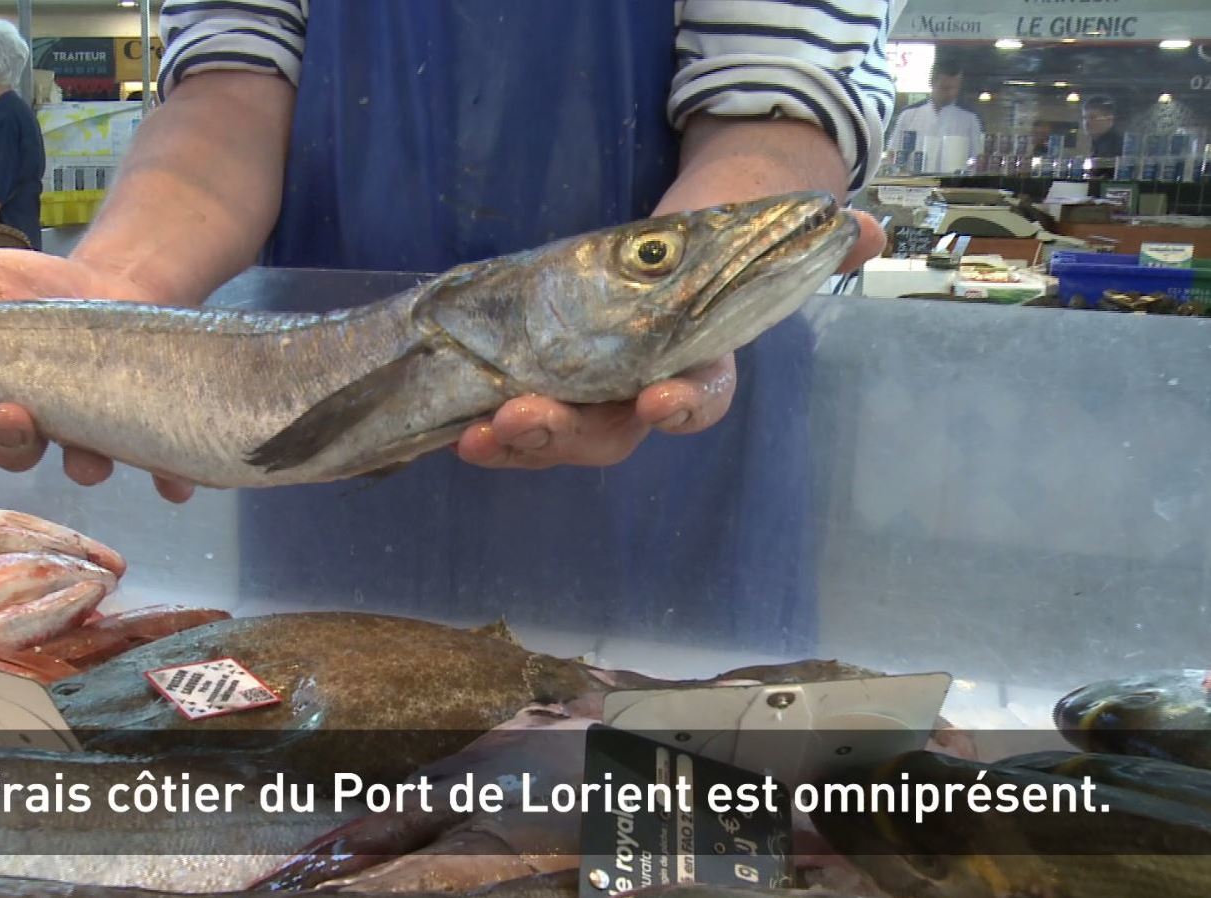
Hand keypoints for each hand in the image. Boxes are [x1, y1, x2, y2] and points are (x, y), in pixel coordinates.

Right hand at [0, 243, 197, 502]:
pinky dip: (167, 478)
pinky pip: (159, 466)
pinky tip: (173, 484)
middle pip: (12, 452)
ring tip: (83, 453)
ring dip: (80, 463)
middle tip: (13, 414)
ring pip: (79, 464)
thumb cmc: (42, 292)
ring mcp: (91, 434)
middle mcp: (36, 428)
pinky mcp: (145, 430)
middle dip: (7, 440)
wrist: (120, 286)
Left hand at [458, 113, 886, 471]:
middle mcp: (642, 395)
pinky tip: (458, 429)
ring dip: (518, 440)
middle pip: (610, 433)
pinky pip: (517, 416)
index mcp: (700, 367)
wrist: (677, 241)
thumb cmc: (719, 248)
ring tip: (477, 434)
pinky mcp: (543, 380)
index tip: (660, 400)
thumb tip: (865, 228)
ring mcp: (589, 394)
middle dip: (568, 433)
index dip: (683, 406)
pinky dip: (490, 426)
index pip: (699, 399)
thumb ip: (815, 242)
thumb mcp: (768, 237)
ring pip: (557, 435)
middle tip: (525, 416)